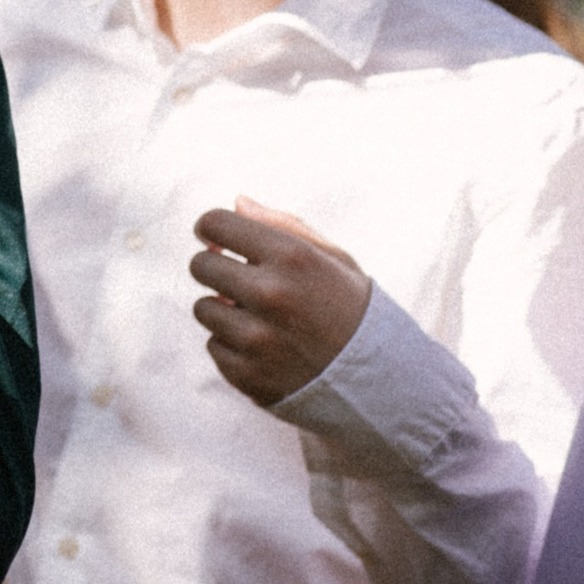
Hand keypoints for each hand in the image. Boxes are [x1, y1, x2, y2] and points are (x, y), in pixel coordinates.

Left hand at [188, 197, 373, 406]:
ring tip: (263, 319)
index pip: (215, 224)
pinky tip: (268, 349)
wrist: (382, 380)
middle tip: (239, 278)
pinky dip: (233, 345)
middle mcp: (270, 294)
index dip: (210, 228)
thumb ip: (283, 226)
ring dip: (224, 310)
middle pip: (200, 265)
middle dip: (215, 267)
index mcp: (291, 257)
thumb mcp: (334, 258)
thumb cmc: (353, 309)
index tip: (214, 237)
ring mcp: (256, 338)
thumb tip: (237, 202)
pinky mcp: (246, 373)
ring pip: (203, 308)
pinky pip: (214, 345)